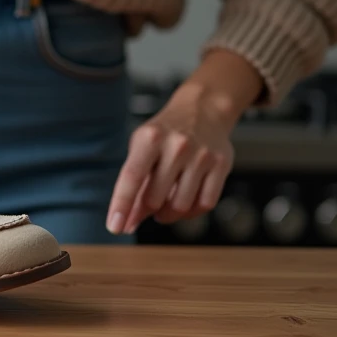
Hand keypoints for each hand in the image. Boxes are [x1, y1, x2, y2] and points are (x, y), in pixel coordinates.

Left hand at [107, 50, 262, 234]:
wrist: (201, 109)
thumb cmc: (164, 133)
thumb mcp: (140, 147)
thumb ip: (133, 182)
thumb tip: (126, 221)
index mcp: (149, 138)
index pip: (132, 177)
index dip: (121, 205)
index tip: (115, 227)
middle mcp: (177, 145)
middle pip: (155, 198)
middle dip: (145, 211)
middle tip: (143, 211)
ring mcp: (201, 155)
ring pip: (181, 206)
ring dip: (168, 214)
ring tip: (163, 204)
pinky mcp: (221, 164)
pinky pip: (205, 204)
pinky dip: (191, 212)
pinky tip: (183, 203)